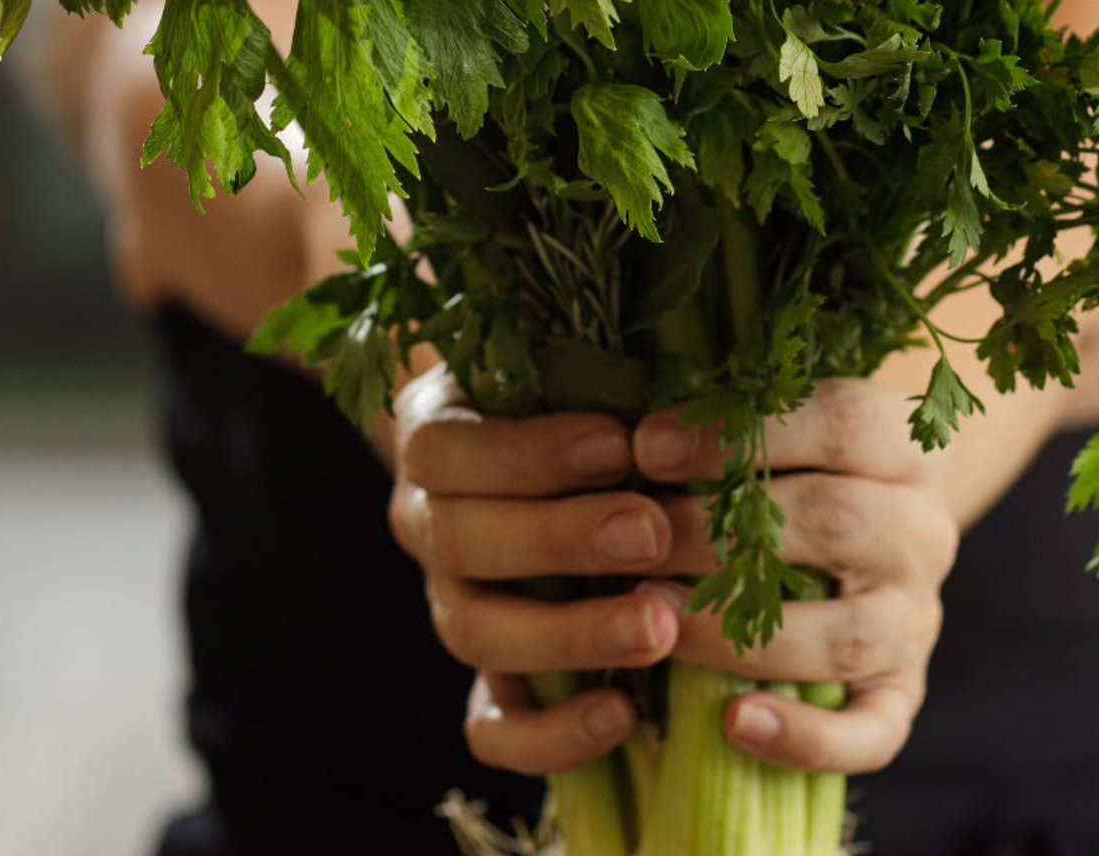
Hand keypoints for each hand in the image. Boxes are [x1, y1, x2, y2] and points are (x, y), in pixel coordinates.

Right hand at [387, 365, 686, 774]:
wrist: (577, 461)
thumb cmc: (588, 391)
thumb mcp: (579, 364)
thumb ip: (600, 372)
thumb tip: (670, 389)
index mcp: (436, 429)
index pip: (446, 448)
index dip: (527, 453)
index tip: (617, 444)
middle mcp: (428, 519)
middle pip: (459, 540)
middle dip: (560, 537)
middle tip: (652, 530)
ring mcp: (452, 601)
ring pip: (474, 631)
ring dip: (569, 634)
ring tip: (658, 625)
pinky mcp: (489, 677)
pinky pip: (494, 726)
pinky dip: (552, 733)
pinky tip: (623, 714)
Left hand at [635, 378, 959, 775]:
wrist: (875, 527)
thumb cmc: (800, 462)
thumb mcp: (785, 423)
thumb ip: (732, 421)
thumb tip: (639, 439)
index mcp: (902, 443)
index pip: (839, 424)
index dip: (740, 435)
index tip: (649, 448)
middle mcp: (923, 530)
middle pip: (834, 522)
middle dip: (719, 531)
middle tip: (636, 539)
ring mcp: (917, 617)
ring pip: (845, 635)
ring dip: (739, 632)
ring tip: (657, 616)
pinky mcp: (904, 691)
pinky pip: (871, 733)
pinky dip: (805, 738)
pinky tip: (734, 723)